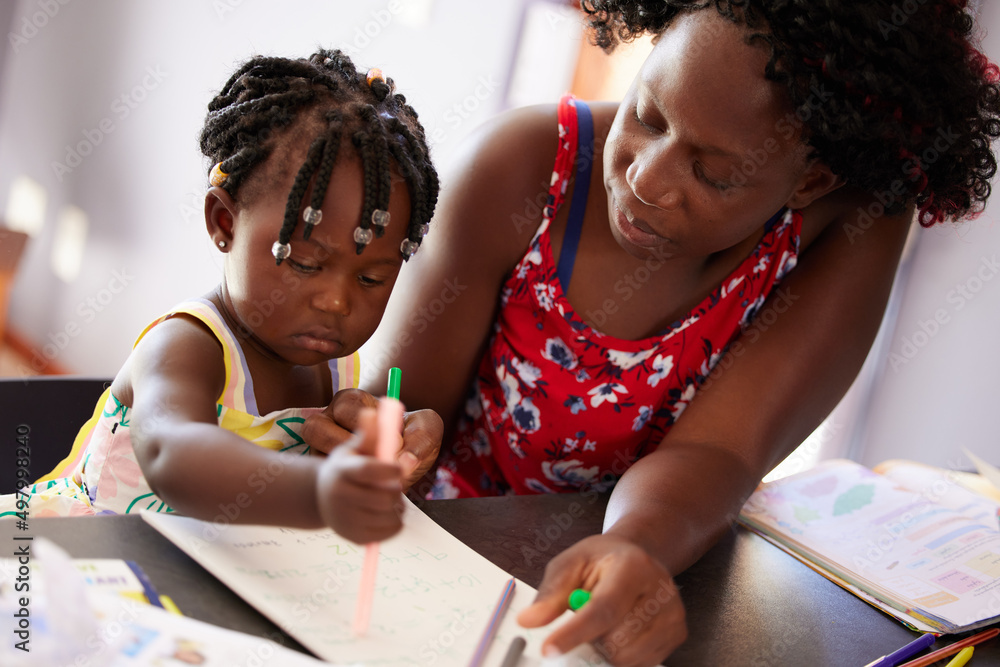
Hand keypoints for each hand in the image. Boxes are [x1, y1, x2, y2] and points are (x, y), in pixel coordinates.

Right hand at [314, 407, 403, 543]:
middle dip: (396, 490)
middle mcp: (340, 497)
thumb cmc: (346, 467)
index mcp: (342, 471)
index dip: (388, 469)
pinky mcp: (355, 538)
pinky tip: (385, 512)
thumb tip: (373, 412)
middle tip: (396, 484)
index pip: (368, 470)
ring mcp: (346, 521)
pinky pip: (391, 531)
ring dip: (398, 506)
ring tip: (389, 497)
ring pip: (390, 515)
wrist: (320, 498)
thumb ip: (369, 434)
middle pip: (384, 497)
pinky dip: (396, 521)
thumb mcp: (354, 448)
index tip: (399, 468)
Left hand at [517, 534, 685, 666]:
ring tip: (605, 621)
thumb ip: (550, 593)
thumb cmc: (603, 560)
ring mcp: (673, 614)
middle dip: (589, 638)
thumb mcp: (571, 563)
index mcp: (633, 566)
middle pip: (615, 640)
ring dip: (605, 647)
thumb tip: (528, 621)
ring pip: (627, 657)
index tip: (549, 649)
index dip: (574, 633)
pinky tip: (620, 629)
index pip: (603, 609)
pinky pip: (640, 663)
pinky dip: (621, 653)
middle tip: (583, 618)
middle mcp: (660, 590)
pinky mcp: (677, 633)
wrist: (638, 556)